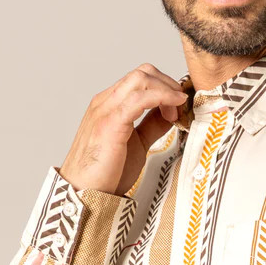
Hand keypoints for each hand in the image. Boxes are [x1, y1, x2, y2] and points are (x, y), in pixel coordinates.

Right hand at [58, 64, 188, 196]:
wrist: (84, 191)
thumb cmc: (105, 173)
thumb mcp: (137, 143)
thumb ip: (151, 126)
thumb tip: (169, 114)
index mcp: (110, 104)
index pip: (139, 79)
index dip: (163, 87)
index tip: (178, 106)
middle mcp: (107, 101)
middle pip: (142, 73)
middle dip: (168, 83)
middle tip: (181, 104)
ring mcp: (107, 109)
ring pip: (141, 79)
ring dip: (166, 89)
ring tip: (178, 107)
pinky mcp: (111, 122)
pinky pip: (140, 98)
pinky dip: (161, 97)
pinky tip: (173, 108)